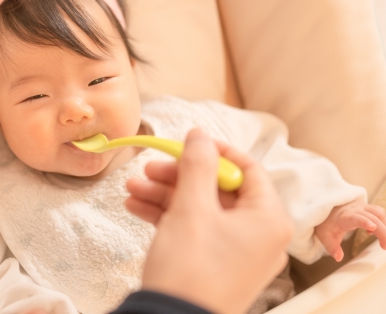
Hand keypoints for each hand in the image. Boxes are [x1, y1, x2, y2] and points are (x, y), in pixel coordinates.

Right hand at [127, 128, 292, 313]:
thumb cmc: (190, 265)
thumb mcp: (191, 208)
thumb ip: (197, 165)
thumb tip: (200, 134)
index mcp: (268, 219)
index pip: (247, 169)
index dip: (215, 152)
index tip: (186, 143)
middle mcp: (260, 235)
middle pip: (218, 189)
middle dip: (177, 176)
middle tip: (148, 168)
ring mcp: (238, 253)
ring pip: (202, 209)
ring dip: (165, 196)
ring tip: (131, 188)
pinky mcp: (216, 265)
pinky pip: (196, 231)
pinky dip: (168, 218)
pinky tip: (136, 207)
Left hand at [315, 200, 385, 261]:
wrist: (326, 210)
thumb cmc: (327, 224)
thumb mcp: (325, 237)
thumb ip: (331, 247)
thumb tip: (338, 258)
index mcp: (344, 217)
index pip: (355, 217)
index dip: (364, 222)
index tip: (372, 228)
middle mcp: (354, 209)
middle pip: (373, 218)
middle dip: (382, 232)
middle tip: (384, 247)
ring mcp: (362, 207)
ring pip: (379, 213)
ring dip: (385, 226)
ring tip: (383, 242)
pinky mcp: (367, 208)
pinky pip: (380, 213)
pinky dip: (383, 223)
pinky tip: (373, 233)